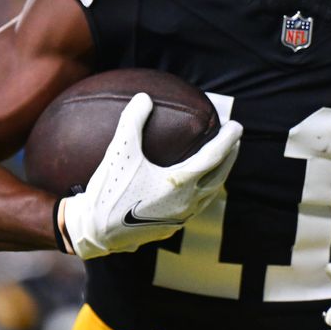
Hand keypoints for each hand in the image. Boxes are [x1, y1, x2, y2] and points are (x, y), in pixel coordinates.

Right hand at [61, 92, 241, 258]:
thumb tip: (144, 97)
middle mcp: (185, 204)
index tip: (236, 125)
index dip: (228, 140)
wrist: (94, 233)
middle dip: (230, 157)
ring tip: (220, 162)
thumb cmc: (108, 191)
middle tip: (235, 141)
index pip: (213, 157)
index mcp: (179, 184)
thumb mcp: (119, 152)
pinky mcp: (169, 229)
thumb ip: (132, 122)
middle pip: (219, 177)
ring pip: (209, 195)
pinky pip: (195, 207)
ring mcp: (179, 219)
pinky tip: (193, 185)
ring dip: (219, 175)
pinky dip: (202, 191)